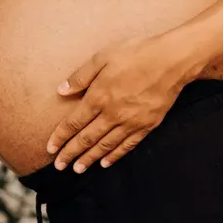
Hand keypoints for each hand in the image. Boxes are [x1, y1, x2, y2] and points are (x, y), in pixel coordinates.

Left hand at [46, 32, 199, 172]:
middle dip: (71, 153)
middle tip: (59, 166)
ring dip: (90, 158)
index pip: (73, 123)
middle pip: (87, 138)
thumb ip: (81, 76)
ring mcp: (130, 122)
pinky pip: (127, 145)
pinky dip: (115, 155)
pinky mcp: (147, 125)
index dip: (60, 138)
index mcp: (98, 97)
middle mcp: (112, 114)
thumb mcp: (102, 57)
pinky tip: (106, 162)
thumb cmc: (136, 54)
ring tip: (78, 169)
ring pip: (105, 145)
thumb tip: (61, 90)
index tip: (50, 149)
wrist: (172, 60)